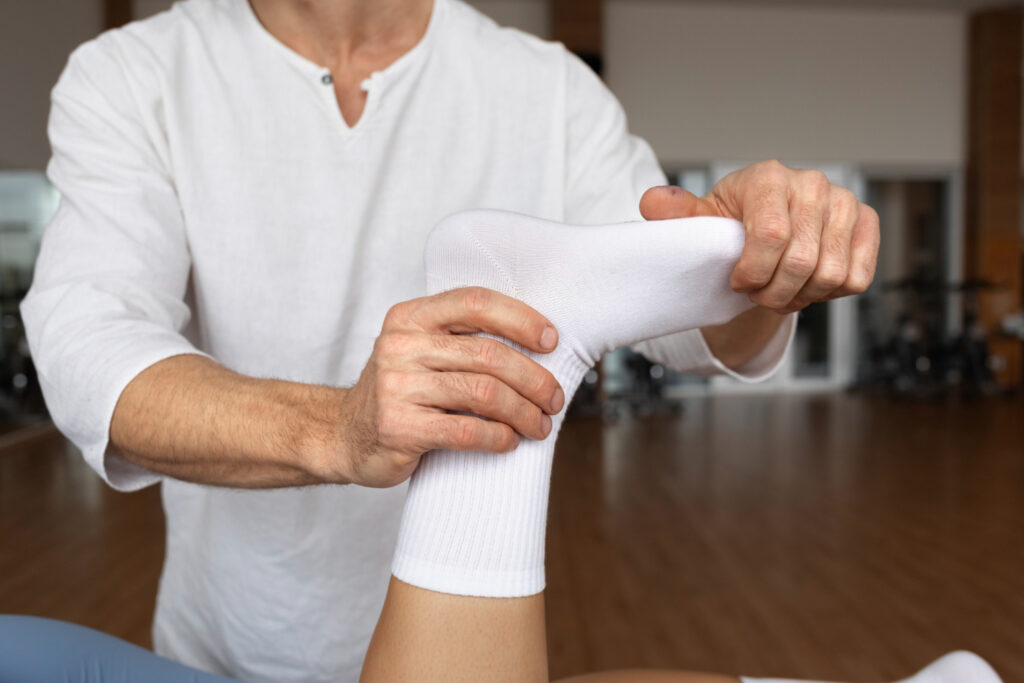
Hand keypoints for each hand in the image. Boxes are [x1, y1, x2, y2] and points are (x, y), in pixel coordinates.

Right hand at [323, 287, 564, 487]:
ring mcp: (397, 387)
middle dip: (533, 379)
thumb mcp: (419, 351)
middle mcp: (400, 346)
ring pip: (483, 393)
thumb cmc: (399, 392)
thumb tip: (536, 346)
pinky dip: (497, 437)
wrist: (342, 434)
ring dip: (523, 412)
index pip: (475, 303)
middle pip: (488, 354)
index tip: (550, 341)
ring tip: (538, 424)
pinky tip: (508, 441)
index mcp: (410, 317)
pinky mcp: (399, 428)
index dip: (521, 319)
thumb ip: (461, 340)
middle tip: (554, 399)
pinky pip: (465, 431)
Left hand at [640, 160, 879, 313]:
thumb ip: (679, 215)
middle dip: (774, 293)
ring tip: (780, 291)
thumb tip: (653, 203)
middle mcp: (811, 184)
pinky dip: (829, 294)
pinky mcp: (867, 223)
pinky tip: (807, 284)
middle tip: (758, 295)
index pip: (770, 234)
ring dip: (801, 296)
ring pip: (830, 275)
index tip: (737, 282)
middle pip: (802, 262)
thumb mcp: (703, 220)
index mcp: (767, 178)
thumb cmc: (733, 222)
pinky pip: (856, 278)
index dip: (753, 272)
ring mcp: (844, 202)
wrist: (769, 227)